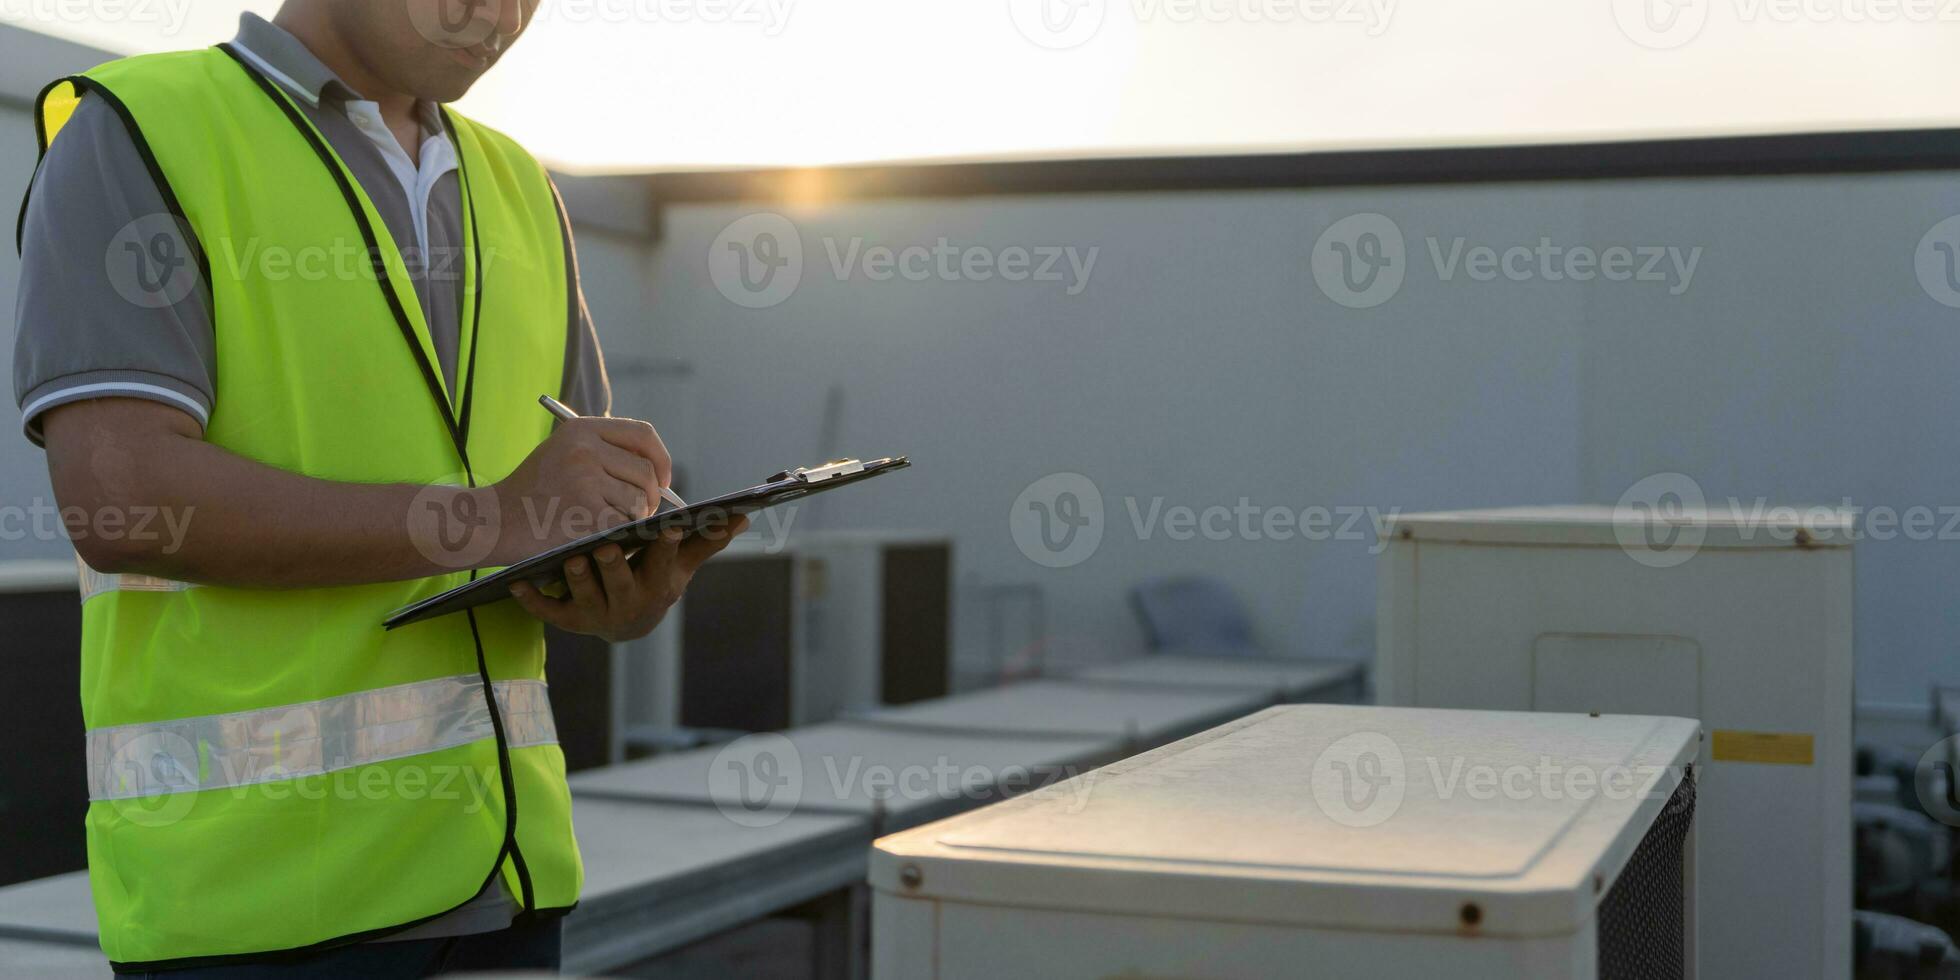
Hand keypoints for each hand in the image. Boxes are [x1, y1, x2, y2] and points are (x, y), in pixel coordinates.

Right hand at [481, 416, 670, 565]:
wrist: (493, 522)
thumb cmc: (532, 493)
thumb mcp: (563, 454)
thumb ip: (606, 452)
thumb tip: (659, 470)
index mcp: (581, 429)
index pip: (643, 435)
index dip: (660, 458)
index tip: (661, 478)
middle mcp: (585, 449)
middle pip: (646, 471)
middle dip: (651, 496)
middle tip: (639, 512)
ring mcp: (585, 481)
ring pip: (639, 500)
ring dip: (633, 518)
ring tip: (609, 523)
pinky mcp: (586, 514)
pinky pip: (626, 524)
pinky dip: (620, 534)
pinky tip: (600, 536)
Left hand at [508, 515, 748, 641]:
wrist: (625, 623)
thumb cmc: (654, 581)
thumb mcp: (680, 566)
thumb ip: (706, 542)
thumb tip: (744, 516)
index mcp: (657, 585)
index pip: (664, 563)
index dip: (665, 547)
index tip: (668, 526)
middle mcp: (627, 603)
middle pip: (620, 585)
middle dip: (614, 568)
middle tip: (605, 546)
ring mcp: (596, 614)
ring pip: (584, 596)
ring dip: (576, 579)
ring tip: (569, 558)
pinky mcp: (568, 620)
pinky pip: (547, 612)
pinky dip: (532, 601)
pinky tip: (517, 584)